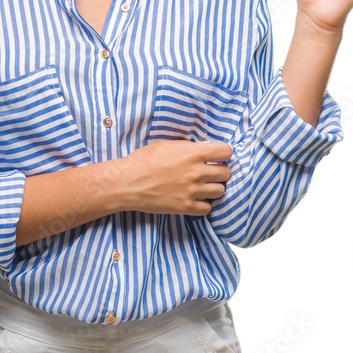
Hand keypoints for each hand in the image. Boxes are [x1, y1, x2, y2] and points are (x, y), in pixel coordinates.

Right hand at [118, 139, 232, 216]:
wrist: (127, 182)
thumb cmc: (143, 160)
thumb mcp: (167, 144)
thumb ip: (189, 147)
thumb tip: (206, 149)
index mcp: (193, 153)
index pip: (226, 152)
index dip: (222, 153)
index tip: (217, 156)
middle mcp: (196, 172)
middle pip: (226, 173)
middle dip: (219, 171)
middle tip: (209, 171)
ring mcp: (192, 191)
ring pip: (220, 191)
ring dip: (213, 187)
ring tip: (202, 185)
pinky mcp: (185, 207)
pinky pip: (207, 208)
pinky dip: (203, 203)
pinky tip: (194, 198)